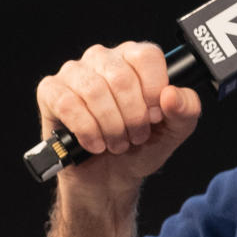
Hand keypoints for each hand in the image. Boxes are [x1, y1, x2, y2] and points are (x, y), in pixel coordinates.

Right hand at [36, 41, 201, 199]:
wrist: (109, 179)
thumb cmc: (139, 148)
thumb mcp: (173, 132)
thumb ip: (186, 110)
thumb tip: (172, 94)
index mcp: (134, 58)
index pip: (146, 56)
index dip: (153, 92)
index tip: (154, 117)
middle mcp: (103, 58)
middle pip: (121, 77)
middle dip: (132, 117)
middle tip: (135, 137)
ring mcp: (74, 73)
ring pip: (94, 90)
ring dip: (110, 127)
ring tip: (116, 143)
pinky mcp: (51, 91)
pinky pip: (68, 104)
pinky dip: (86, 131)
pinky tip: (94, 144)